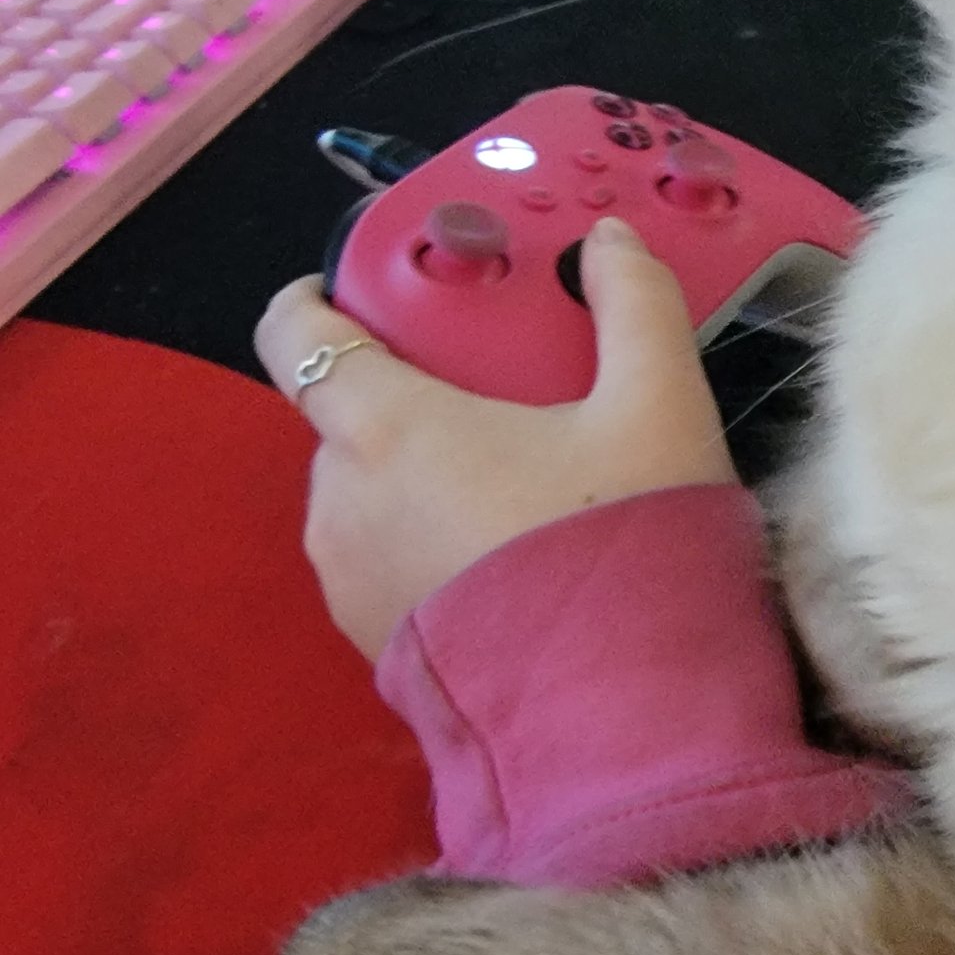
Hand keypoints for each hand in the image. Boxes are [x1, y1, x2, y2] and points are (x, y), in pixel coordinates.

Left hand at [254, 216, 734, 660]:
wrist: (620, 714)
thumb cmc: (624, 542)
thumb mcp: (659, 409)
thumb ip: (635, 308)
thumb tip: (610, 240)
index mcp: (388, 426)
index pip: (296, 335)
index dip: (316, 301)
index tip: (357, 294)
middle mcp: (342, 499)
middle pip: (350, 416)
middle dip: (413, 399)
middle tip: (505, 404)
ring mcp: (348, 578)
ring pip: (367, 493)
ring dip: (420, 477)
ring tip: (520, 492)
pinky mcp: (371, 641)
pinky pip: (385, 560)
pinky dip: (428, 544)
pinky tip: (509, 561)